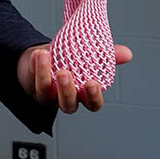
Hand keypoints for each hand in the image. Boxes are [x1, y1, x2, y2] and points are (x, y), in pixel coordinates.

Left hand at [17, 43, 132, 113]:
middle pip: (68, 105)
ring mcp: (47, 96)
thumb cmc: (69, 60)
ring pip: (45, 94)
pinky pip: (32, 80)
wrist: (44, 54)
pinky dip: (34, 66)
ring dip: (44, 74)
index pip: (92, 104)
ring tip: (45, 55)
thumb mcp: (89, 56)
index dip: (93, 97)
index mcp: (83, 94)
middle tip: (65, 73)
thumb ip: (108, 56)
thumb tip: (127, 54)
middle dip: (66, 90)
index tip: (93, 83)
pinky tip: (38, 53)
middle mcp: (65, 99)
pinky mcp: (32, 88)